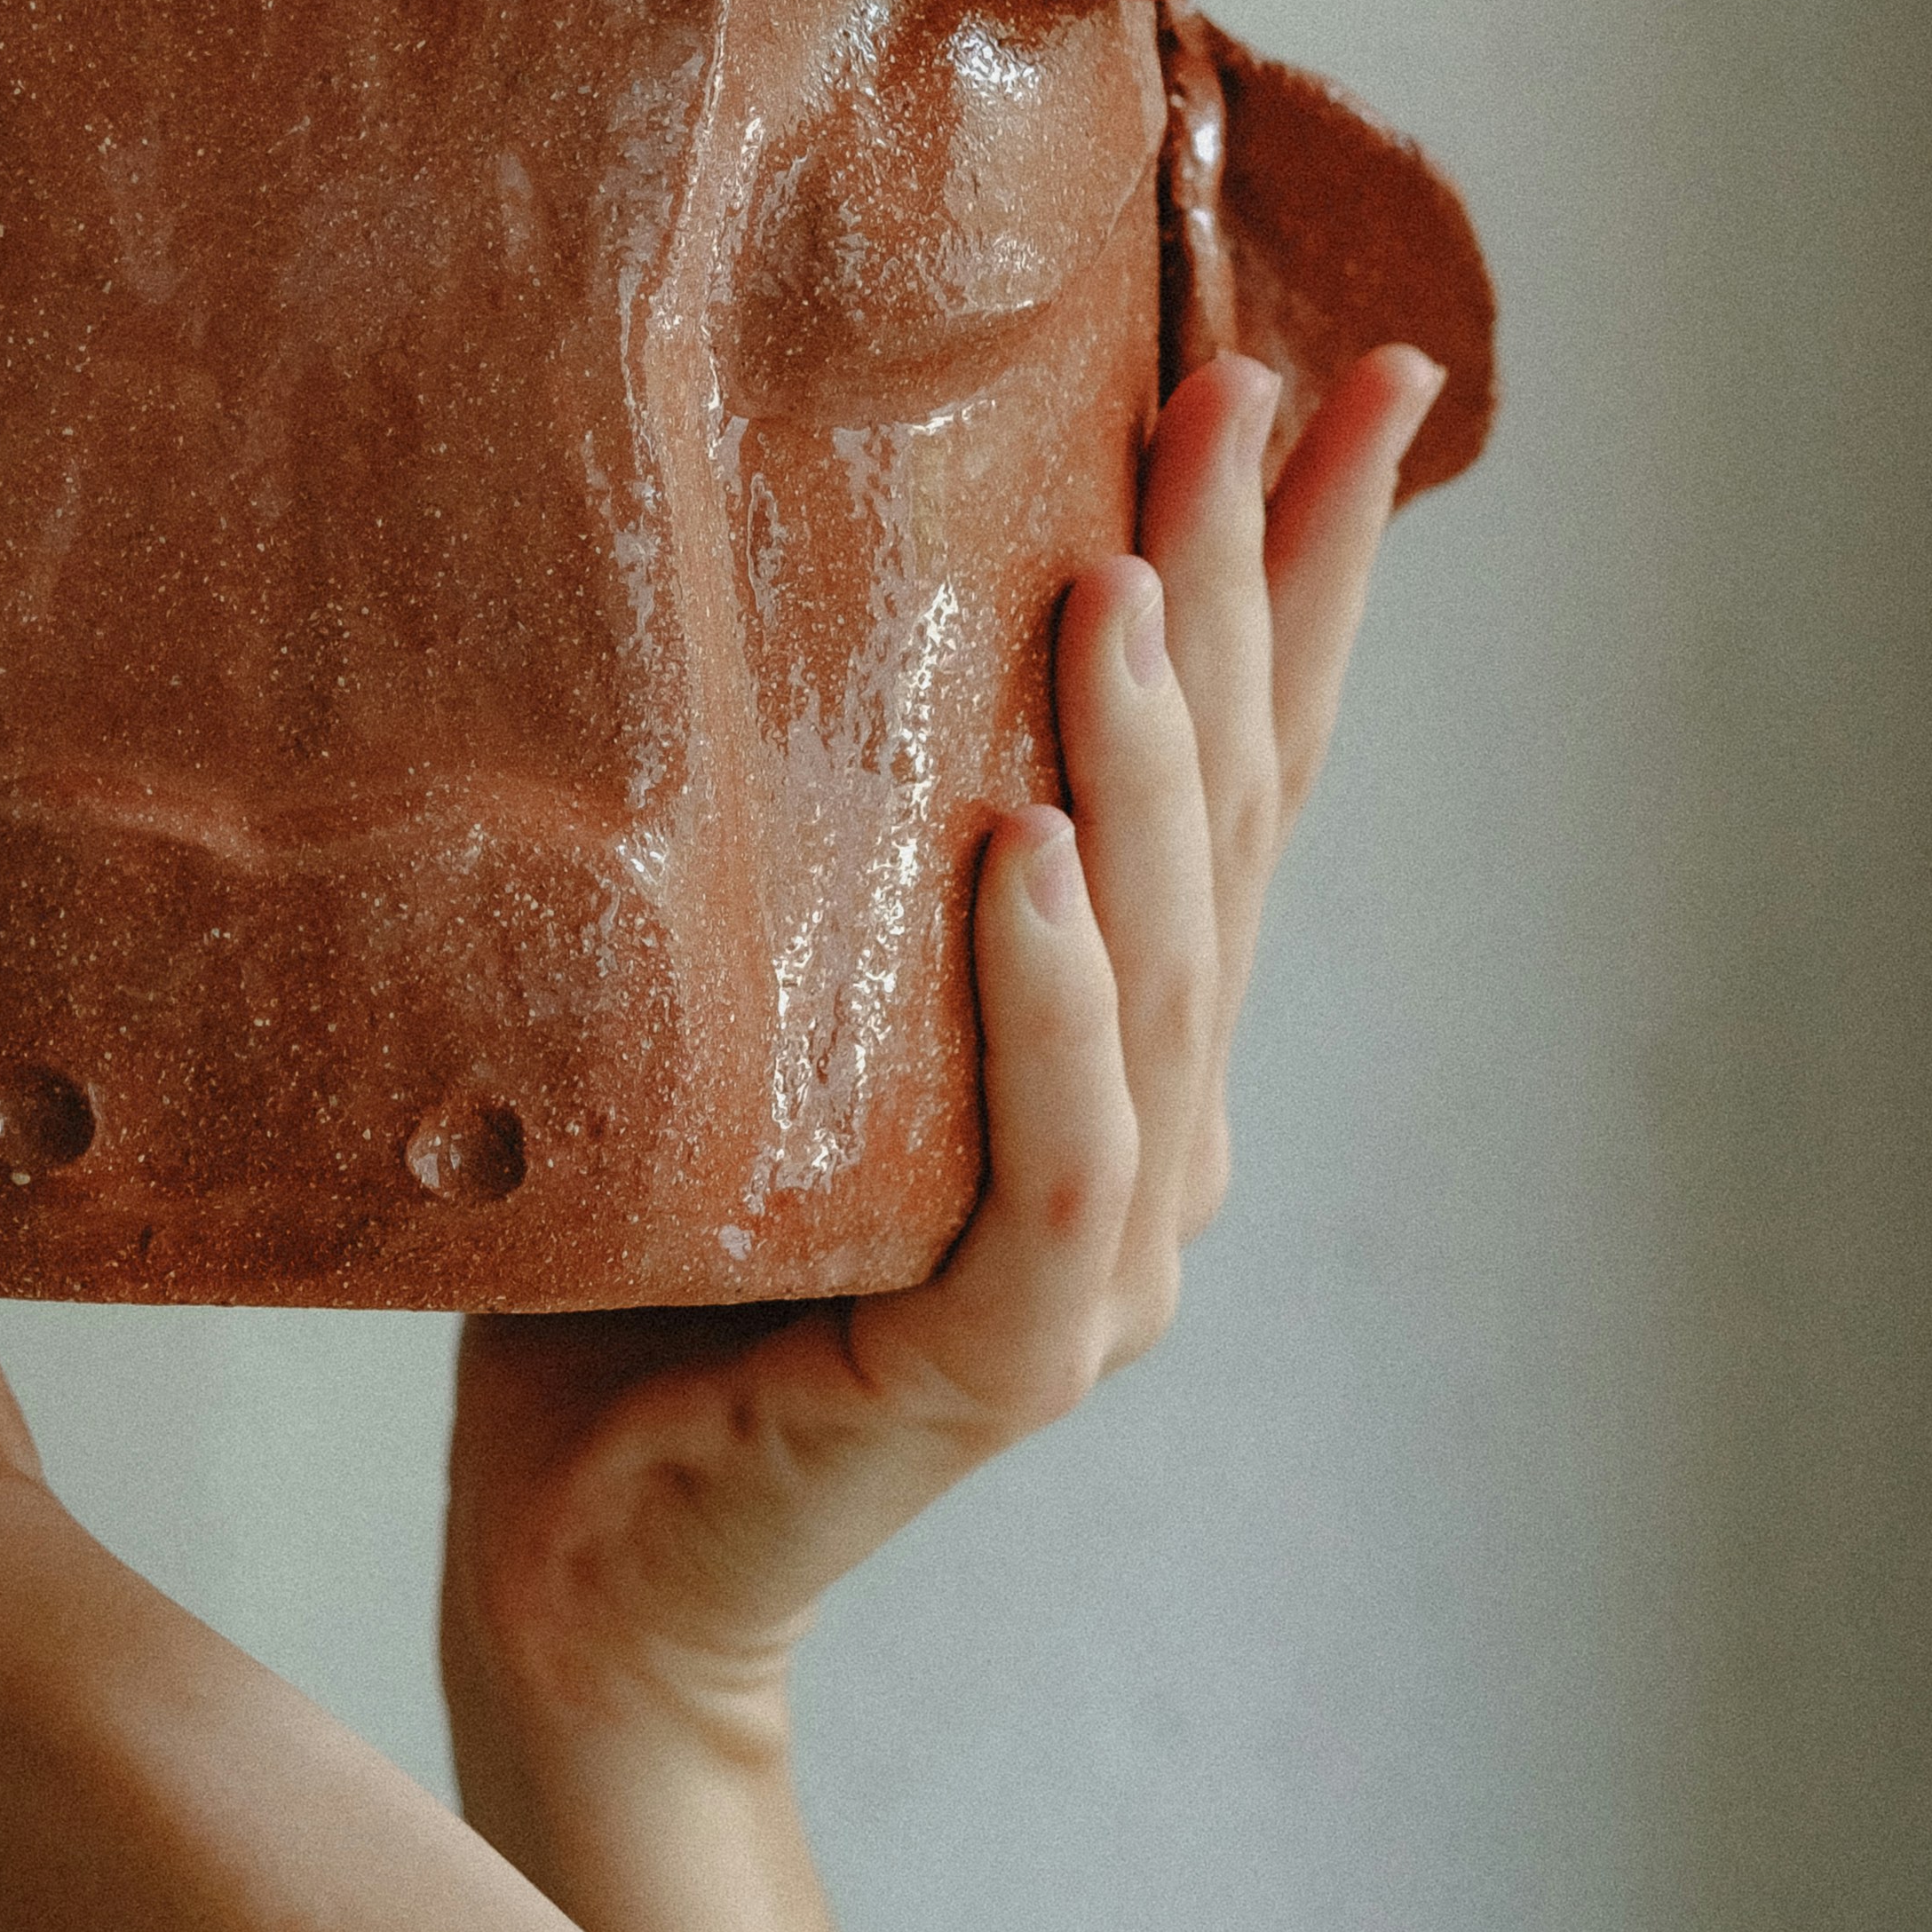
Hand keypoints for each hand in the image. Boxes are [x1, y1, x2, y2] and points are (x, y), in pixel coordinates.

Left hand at [442, 345, 1445, 1779]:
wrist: (574, 1553)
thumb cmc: (636, 1268)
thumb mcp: (749, 1009)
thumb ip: (814, 856)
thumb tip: (751, 565)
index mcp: (1113, 1045)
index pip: (1237, 771)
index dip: (1308, 578)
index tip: (1357, 378)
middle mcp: (1152, 1134)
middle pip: (1231, 823)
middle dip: (1258, 589)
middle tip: (1263, 380)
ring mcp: (1106, 1257)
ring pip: (1161, 963)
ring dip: (1153, 756)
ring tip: (1128, 569)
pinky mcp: (1008, 1359)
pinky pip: (1053, 1154)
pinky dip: (1049, 996)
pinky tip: (1034, 853)